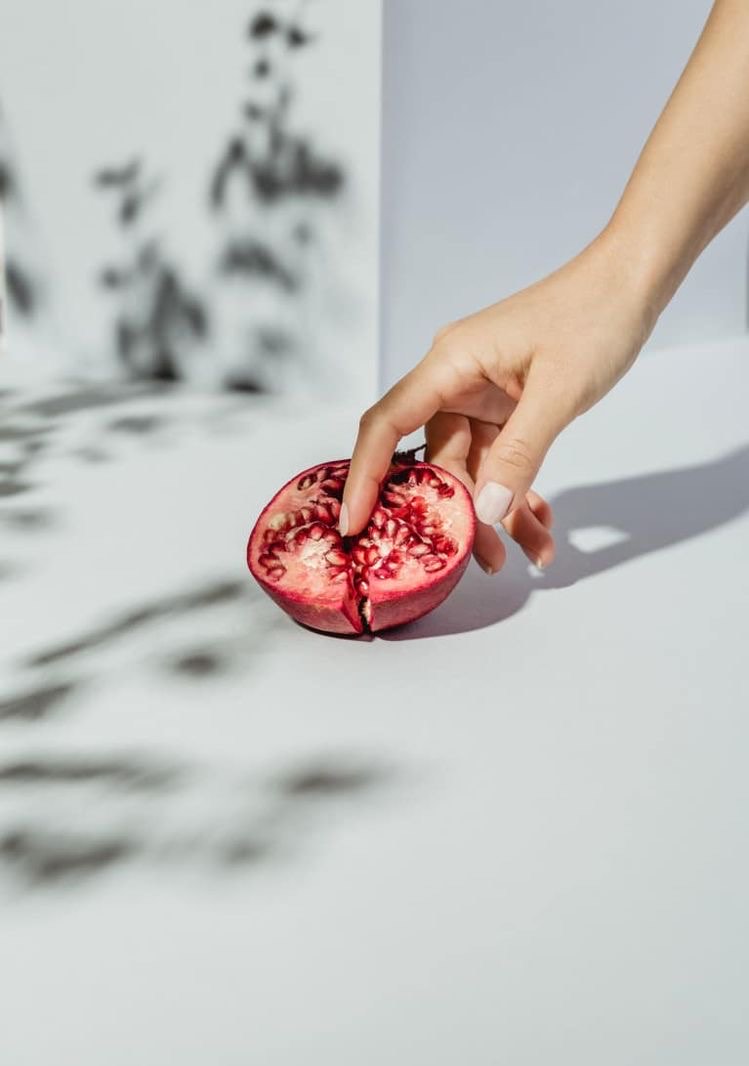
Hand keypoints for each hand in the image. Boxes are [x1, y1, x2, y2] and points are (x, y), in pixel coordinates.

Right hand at [341, 231, 655, 573]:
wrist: (630, 283)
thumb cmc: (594, 316)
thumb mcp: (559, 389)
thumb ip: (521, 452)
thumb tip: (486, 512)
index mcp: (450, 364)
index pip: (387, 425)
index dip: (363, 476)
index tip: (353, 525)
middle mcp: (455, 382)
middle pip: (437, 462)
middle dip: (462, 514)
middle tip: (487, 562)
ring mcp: (481, 397)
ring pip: (474, 470)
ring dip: (502, 513)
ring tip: (534, 552)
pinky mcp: (507, 409)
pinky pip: (501, 461)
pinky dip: (520, 492)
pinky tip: (544, 523)